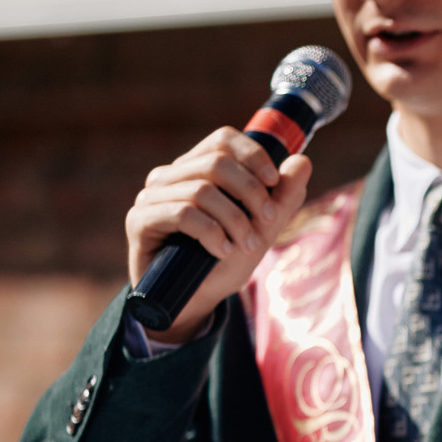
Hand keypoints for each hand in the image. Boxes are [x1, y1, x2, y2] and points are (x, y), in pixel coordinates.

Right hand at [126, 128, 315, 343]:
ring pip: (201, 190)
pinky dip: (211, 233)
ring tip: (246, 246)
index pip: (223, 140)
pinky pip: (181, 214)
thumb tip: (302, 161)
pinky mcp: (139, 221)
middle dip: (251, 193)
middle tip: (267, 222)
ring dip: (235, 220)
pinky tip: (222, 251)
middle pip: (216, 163)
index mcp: (196, 169)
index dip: (253, 155)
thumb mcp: (263, 229)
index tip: (275, 182)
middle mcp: (170, 176)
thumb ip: (283, 197)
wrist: (194, 302)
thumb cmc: (224, 261)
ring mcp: (151, 196)